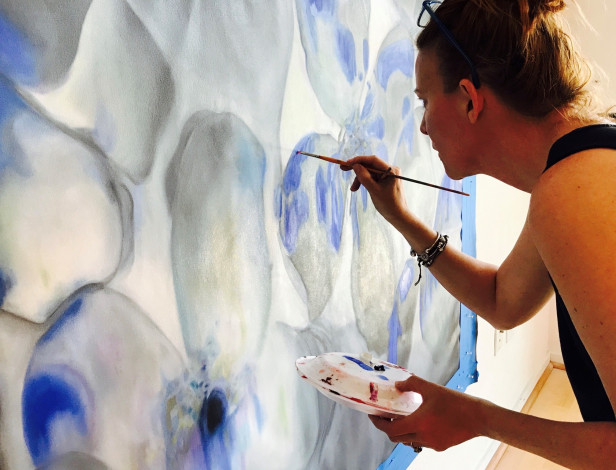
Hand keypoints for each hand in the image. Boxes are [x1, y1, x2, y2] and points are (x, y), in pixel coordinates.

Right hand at [343, 155, 408, 224]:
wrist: (398, 216)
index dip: (359, 160)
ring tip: (353, 189)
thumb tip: (355, 165)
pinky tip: (358, 188)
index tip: (347, 163)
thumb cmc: (388, 204)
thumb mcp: (374, 190)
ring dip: (360, 178)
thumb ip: (364, 177)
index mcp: (391, 170)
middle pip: (371, 165)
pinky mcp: (386, 180)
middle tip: (343, 169)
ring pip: (370, 172)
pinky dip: (365, 182)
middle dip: (358, 170)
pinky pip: (373, 177)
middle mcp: (391, 169)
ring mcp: (389, 174)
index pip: (373, 160)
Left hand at [369, 374, 483, 451]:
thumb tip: (398, 385)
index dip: (379, 423)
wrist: (480, 417)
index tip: (373, 415)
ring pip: (409, 440)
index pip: (390, 429)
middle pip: (397, 437)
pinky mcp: (441, 446)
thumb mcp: (432, 388)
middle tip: (385, 415)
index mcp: (418, 423)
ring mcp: (432, 444)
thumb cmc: (456, 402)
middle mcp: (423, 437)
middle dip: (388, 427)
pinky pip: (422, 441)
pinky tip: (421, 421)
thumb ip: (412, 384)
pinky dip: (416, 433)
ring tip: (402, 416)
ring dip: (402, 430)